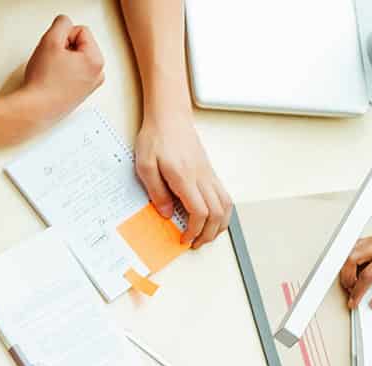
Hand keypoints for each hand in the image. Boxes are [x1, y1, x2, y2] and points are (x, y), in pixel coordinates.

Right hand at [18, 16, 104, 126]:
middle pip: (80, 44)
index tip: (55, 51)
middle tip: (52, 61)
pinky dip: (63, 71)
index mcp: (96, 60)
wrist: (37, 108)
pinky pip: (73, 71)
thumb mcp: (50, 40)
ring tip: (53, 71)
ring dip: (62, 59)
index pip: (81, 30)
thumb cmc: (44, 81)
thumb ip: (61, 24)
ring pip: (76, 57)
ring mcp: (91, 84)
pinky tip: (54, 79)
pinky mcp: (82, 92)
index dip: (63, 36)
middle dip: (64, 48)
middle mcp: (98, 73)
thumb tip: (65, 22)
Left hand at [135, 107, 230, 247]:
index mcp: (185, 177)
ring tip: (207, 235)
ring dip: (220, 225)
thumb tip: (167, 213)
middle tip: (195, 243)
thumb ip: (156, 192)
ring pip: (225, 206)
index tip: (185, 238)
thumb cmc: (157, 137)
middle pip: (216, 213)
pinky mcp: (210, 172)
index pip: (199, 212)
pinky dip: (223, 213)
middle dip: (208, 234)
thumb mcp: (145, 165)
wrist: (169, 117)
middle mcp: (201, 177)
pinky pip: (224, 197)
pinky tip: (214, 218)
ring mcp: (208, 175)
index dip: (194, 231)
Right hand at [339, 225, 371, 308]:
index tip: (354, 301)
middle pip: (352, 259)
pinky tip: (355, 270)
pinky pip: (354, 248)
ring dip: (346, 269)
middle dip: (346, 278)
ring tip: (352, 282)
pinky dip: (350, 260)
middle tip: (351, 290)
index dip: (358, 291)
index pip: (367, 274)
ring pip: (350, 252)